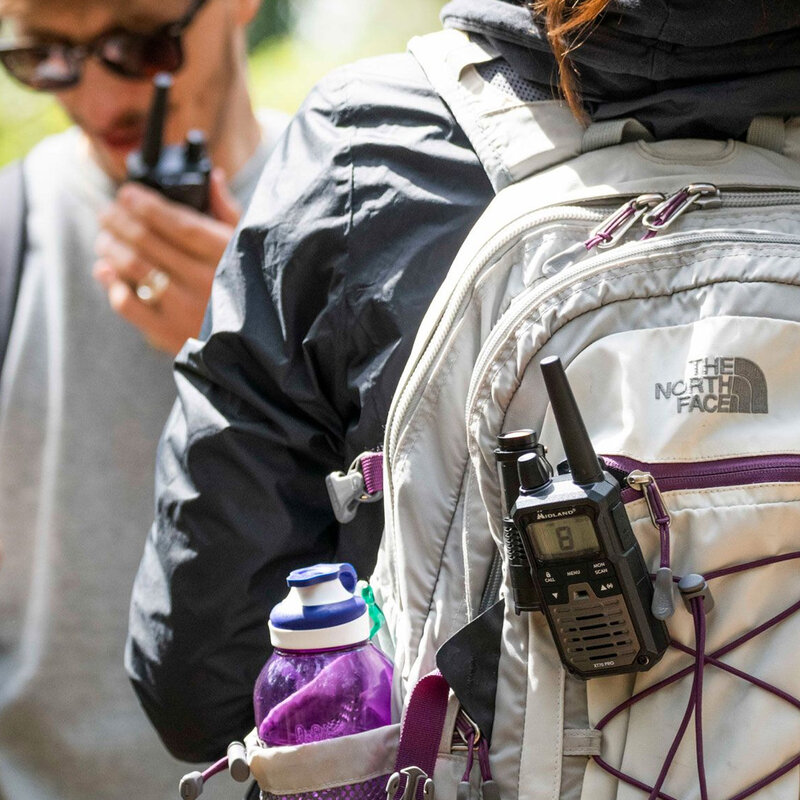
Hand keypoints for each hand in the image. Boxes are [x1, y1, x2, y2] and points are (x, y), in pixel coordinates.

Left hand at [93, 168, 240, 354]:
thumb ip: (228, 212)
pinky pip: (128, 304)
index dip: (148, 206)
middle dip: (120, 221)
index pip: (179, 224)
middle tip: (107, 213)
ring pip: (134, 268)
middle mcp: (206, 281)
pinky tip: (105, 270)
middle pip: (150, 242)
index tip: (127, 193)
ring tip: (104, 239)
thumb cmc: (249, 289)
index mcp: (227, 256)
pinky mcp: (168, 333)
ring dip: (111, 248)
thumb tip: (213, 177)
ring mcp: (185, 309)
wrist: (253, 345)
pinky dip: (111, 284)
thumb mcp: (247, 248)